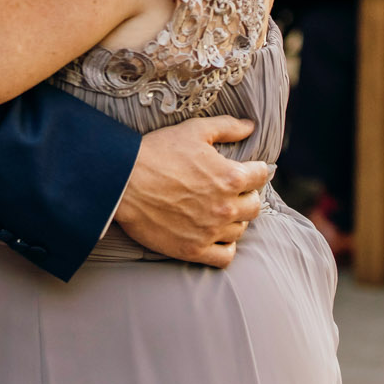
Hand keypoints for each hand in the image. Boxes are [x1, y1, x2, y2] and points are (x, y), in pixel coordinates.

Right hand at [114, 116, 272, 268]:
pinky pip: (225, 257)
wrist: (122, 182)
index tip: (248, 170)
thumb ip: (228, 127)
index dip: (255, 170)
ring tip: (220, 211)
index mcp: (230, 176)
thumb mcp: (194, 130)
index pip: (261, 176)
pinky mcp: (193, 250)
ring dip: (235, 220)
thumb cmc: (157, 152)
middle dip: (246, 196)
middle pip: (254, 206)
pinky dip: (226, 247)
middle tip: (231, 192)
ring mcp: (210, 231)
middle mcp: (225, 207)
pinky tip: (216, 236)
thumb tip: (251, 126)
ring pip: (241, 230)